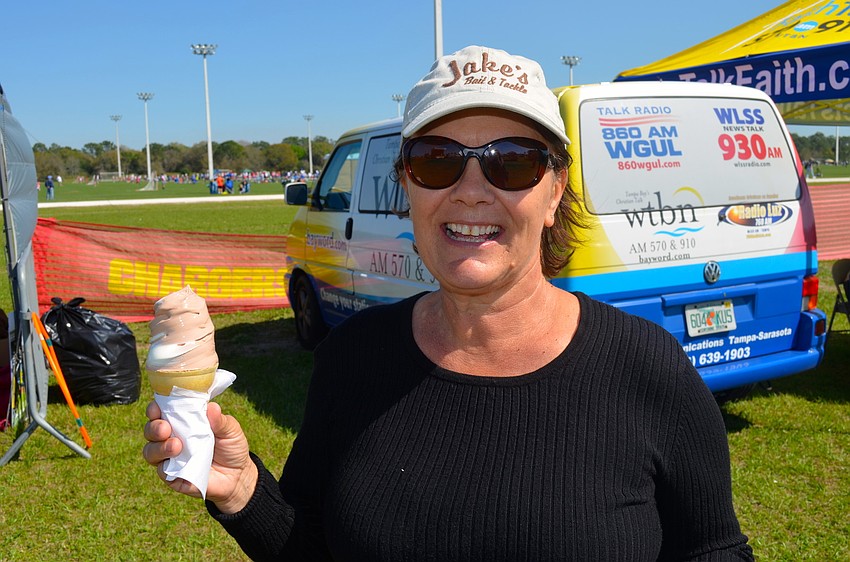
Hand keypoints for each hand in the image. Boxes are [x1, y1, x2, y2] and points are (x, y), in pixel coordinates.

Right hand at [142, 400, 257, 513]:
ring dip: (159, 447)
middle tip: (165, 428)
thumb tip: (212, 407)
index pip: (162, 411)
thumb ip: (220, 420)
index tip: (156, 408)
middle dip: (153, 428)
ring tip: (176, 446)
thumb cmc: (231, 447)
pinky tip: (179, 463)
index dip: (155, 409)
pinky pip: (162, 472)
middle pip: (150, 430)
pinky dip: (166, 466)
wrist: (238, 475)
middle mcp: (171, 437)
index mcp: (183, 421)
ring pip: (150, 451)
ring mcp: (170, 458)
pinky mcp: (173, 476)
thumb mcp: (231, 430)